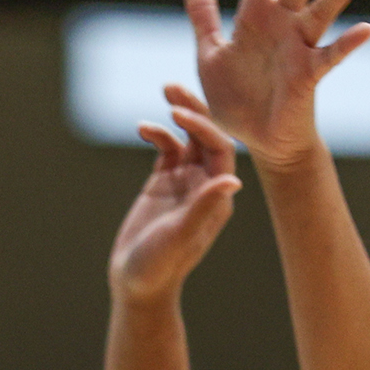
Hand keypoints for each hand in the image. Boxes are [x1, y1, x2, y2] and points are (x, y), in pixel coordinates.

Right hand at [109, 103, 242, 301]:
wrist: (136, 282)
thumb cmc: (159, 266)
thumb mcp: (181, 236)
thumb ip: (205, 207)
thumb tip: (233, 179)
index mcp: (217, 196)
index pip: (220, 150)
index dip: (204, 128)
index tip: (179, 115)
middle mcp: (205, 184)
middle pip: (207, 136)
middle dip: (194, 110)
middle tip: (173, 87)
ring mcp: (184, 181)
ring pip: (188, 137)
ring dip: (179, 114)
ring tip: (165, 90)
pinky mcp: (163, 182)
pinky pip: (166, 148)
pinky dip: (157, 133)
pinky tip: (143, 127)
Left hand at [183, 0, 369, 171]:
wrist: (259, 141)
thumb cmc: (238, 99)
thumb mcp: (209, 54)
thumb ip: (203, 16)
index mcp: (255, 13)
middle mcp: (282, 22)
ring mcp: (299, 46)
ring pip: (323, 8)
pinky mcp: (309, 76)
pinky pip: (331, 56)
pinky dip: (348, 43)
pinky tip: (366, 29)